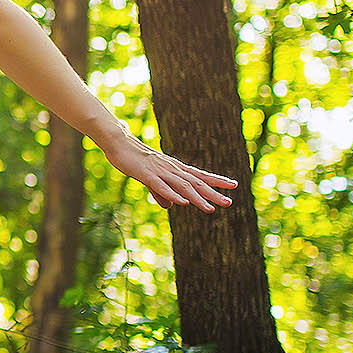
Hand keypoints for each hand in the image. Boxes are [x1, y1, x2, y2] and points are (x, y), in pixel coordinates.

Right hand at [97, 125, 240, 211]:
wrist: (119, 143)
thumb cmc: (134, 159)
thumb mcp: (150, 179)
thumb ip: (162, 193)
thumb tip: (170, 206)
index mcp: (175, 168)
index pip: (200, 175)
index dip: (217, 180)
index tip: (233, 185)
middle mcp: (172, 169)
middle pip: (196, 182)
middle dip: (213, 193)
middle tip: (229, 202)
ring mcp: (161, 171)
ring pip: (183, 186)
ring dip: (197, 198)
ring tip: (210, 209)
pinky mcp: (147, 175)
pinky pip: (162, 186)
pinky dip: (173, 195)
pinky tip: (183, 203)